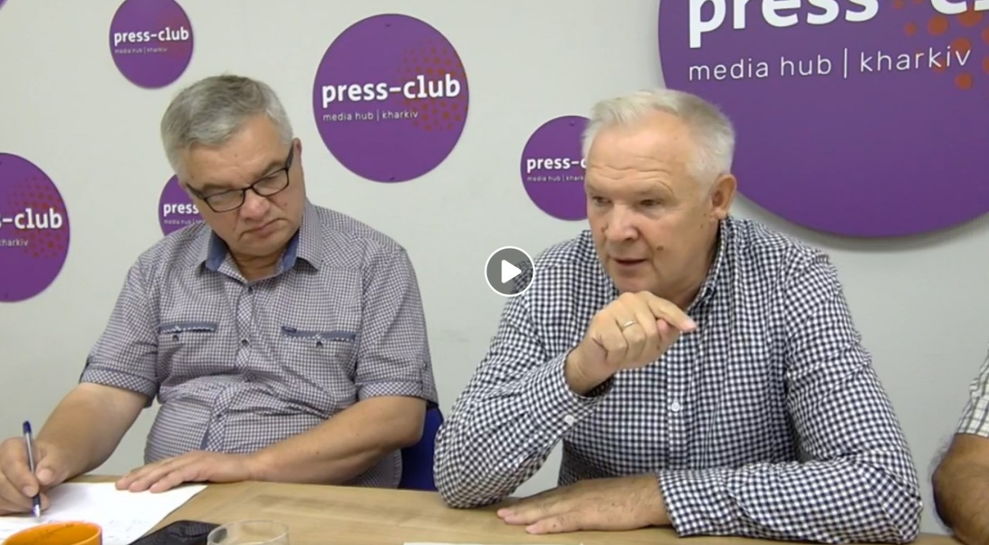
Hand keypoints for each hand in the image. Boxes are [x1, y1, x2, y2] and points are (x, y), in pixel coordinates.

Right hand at [0, 437, 67, 514]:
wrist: (47, 468)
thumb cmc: (51, 461)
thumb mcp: (59, 458)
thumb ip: (54, 465)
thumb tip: (43, 477)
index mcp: (12, 447)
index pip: (11, 463)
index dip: (21, 479)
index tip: (34, 491)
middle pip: (0, 482)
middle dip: (20, 497)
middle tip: (42, 502)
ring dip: (18, 505)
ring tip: (38, 504)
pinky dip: (13, 510)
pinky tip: (27, 506)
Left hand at [116, 451, 259, 492]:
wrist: (249, 467)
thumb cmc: (226, 473)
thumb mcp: (201, 476)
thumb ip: (185, 479)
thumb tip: (167, 489)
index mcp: (185, 459)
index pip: (158, 466)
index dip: (140, 473)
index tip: (124, 481)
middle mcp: (187, 457)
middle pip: (157, 467)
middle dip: (137, 476)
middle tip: (120, 486)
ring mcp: (195, 460)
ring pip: (165, 470)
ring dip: (147, 479)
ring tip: (132, 488)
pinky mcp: (203, 466)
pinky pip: (181, 475)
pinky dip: (167, 481)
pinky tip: (155, 488)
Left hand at [496, 474, 668, 533]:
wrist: (648, 494)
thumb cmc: (629, 497)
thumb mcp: (602, 497)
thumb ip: (586, 502)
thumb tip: (577, 511)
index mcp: (578, 490)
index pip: (547, 496)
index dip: (529, 502)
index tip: (512, 506)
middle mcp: (575, 494)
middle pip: (542, 502)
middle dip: (520, 508)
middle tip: (499, 513)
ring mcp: (580, 503)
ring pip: (547, 510)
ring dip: (525, 515)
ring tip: (506, 519)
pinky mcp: (589, 515)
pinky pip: (563, 522)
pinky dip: (547, 525)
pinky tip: (533, 530)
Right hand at [566, 292, 695, 393]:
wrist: (599, 359)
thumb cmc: (629, 348)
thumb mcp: (654, 345)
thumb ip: (665, 335)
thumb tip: (665, 325)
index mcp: (646, 300)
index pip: (666, 308)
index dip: (678, 319)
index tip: (692, 328)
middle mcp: (630, 299)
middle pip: (652, 330)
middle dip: (646, 349)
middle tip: (633, 352)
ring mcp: (614, 307)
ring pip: (637, 338)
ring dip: (631, 354)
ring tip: (622, 352)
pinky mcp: (601, 320)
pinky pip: (620, 345)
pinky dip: (617, 356)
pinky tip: (611, 352)